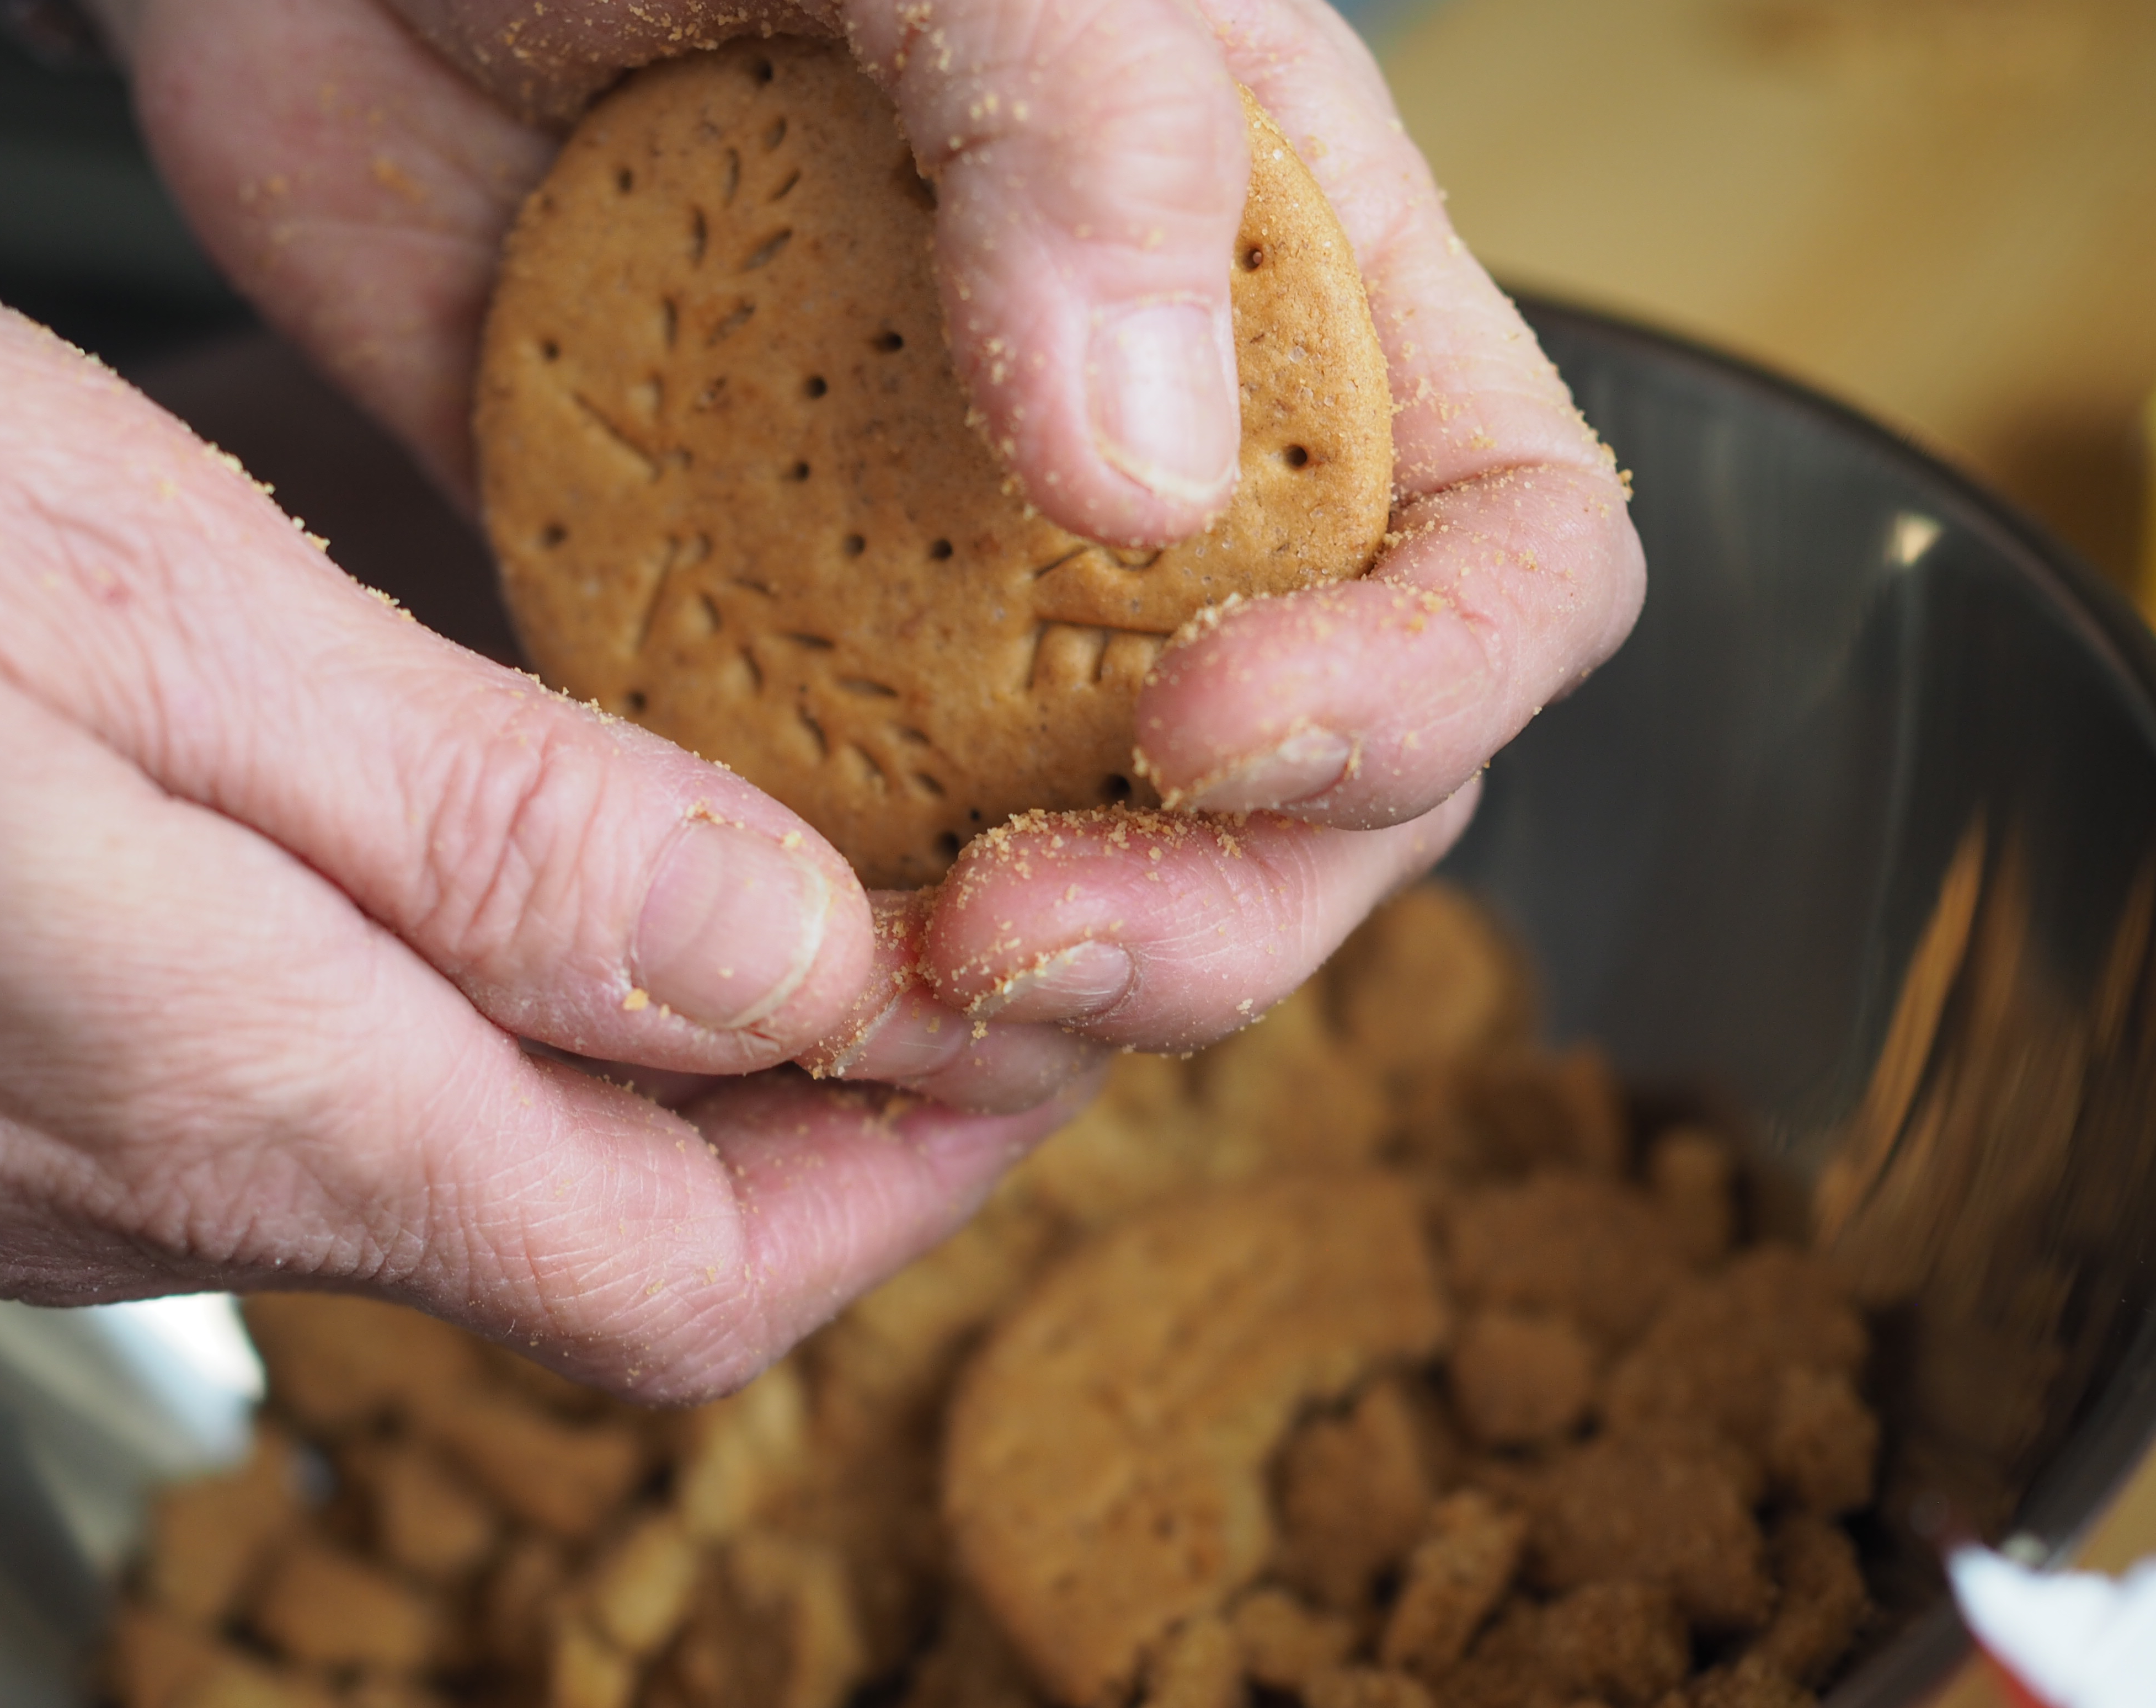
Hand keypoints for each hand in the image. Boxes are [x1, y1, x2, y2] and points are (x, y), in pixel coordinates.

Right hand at [0, 200, 1093, 1401]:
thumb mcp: (154, 617)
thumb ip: (490, 833)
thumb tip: (783, 962)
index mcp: (234, 1097)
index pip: (686, 1274)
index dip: (902, 1168)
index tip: (1019, 1022)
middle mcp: (163, 1177)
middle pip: (606, 1247)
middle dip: (823, 1125)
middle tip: (958, 942)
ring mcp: (74, 1141)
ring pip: (482, 1170)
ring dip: (670, 1060)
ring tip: (805, 879)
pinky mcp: (9, 1060)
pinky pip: (335, 1085)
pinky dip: (498, 997)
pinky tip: (533, 847)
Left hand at [116, 0, 1642, 1054]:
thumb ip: (1081, 133)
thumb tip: (1147, 477)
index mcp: (1285, 292)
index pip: (1504, 546)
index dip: (1417, 686)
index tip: (1203, 736)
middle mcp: (1157, 480)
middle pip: (1328, 790)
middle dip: (1214, 914)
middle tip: (1003, 950)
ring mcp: (965, 602)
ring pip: (1114, 875)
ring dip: (1038, 1005)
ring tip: (884, 1007)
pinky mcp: (775, 674)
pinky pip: (868, 880)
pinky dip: (844, 977)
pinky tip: (764, 1014)